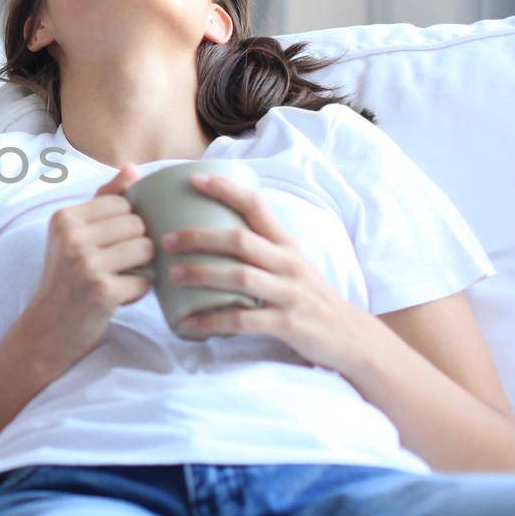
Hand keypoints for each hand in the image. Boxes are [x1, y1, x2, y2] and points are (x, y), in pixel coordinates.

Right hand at [17, 164, 154, 372]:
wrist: (47, 328)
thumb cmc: (66, 277)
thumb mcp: (74, 234)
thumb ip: (104, 199)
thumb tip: (133, 168)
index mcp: (64, 218)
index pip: (123, 202)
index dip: (127, 223)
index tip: (111, 244)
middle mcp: (72, 238)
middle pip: (138, 224)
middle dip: (138, 245)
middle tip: (118, 264)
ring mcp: (86, 265)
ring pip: (146, 249)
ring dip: (142, 266)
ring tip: (121, 277)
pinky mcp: (103, 291)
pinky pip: (145, 280)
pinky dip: (139, 291)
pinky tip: (119, 296)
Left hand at [164, 172, 373, 370]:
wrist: (349, 336)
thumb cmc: (308, 296)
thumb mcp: (290, 264)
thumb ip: (260, 248)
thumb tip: (209, 234)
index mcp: (285, 244)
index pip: (256, 206)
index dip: (226, 189)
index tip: (193, 179)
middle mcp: (288, 263)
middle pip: (240, 240)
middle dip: (199, 237)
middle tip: (165, 239)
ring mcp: (289, 293)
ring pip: (241, 276)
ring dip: (202, 273)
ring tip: (171, 274)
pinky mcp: (288, 323)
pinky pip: (244, 320)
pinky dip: (213, 321)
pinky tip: (188, 322)